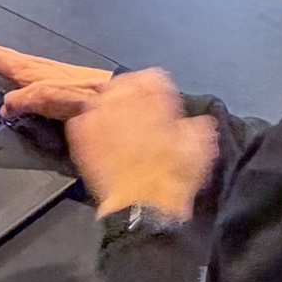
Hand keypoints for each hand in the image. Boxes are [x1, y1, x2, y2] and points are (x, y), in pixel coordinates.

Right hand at [0, 42, 113, 120]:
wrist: (110, 96)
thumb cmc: (83, 96)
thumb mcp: (48, 99)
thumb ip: (23, 101)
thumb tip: (3, 107)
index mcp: (26, 68)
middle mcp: (32, 66)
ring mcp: (42, 71)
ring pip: (7, 60)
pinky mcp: (51, 80)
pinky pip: (18, 70)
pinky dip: (4, 70)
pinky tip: (8, 81)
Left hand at [65, 70, 217, 217]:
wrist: (143, 205)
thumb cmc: (175, 176)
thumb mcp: (200, 146)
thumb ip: (197, 125)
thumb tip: (195, 120)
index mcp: (155, 98)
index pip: (153, 76)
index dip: (157, 87)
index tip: (158, 99)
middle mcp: (125, 100)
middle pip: (124, 83)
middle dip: (131, 94)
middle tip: (135, 110)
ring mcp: (99, 114)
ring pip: (101, 97)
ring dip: (109, 106)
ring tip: (116, 121)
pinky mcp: (81, 133)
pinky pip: (82, 118)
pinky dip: (90, 122)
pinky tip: (98, 133)